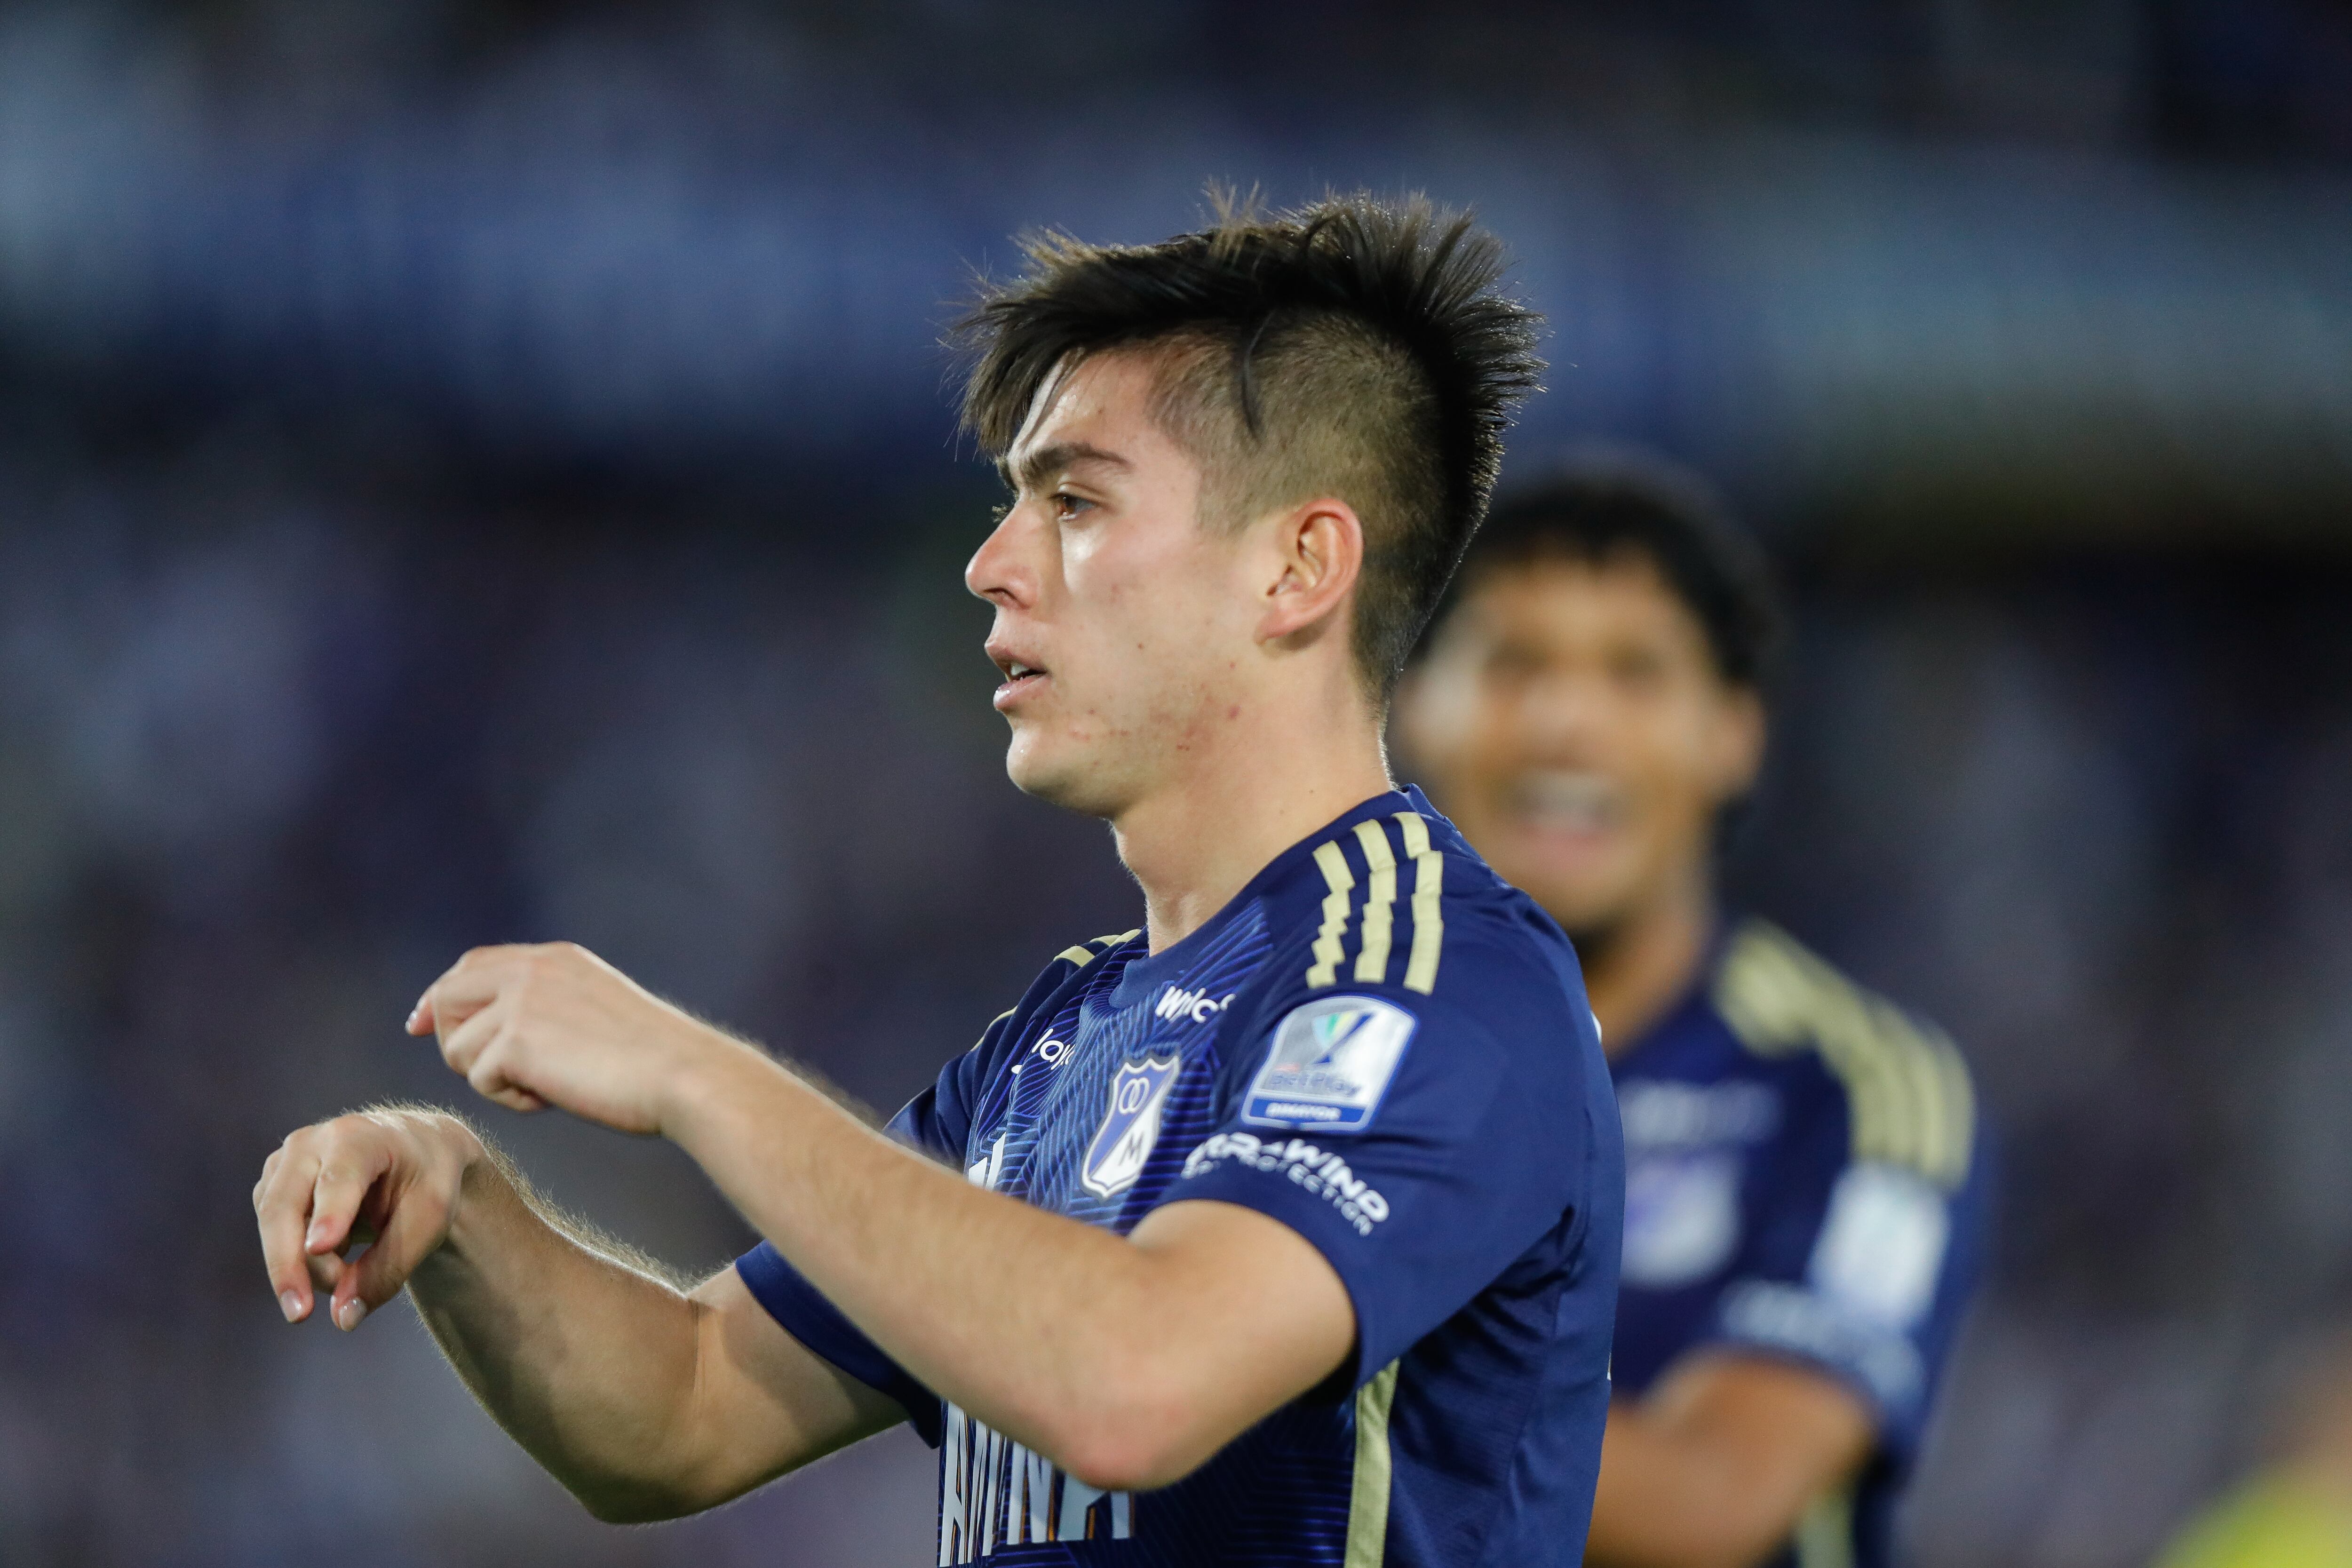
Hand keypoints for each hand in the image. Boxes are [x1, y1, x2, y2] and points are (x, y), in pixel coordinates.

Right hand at [253, 1107, 480, 1330]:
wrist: (416, 1151)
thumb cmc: (426, 1179)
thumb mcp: (429, 1220)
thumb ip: (388, 1269)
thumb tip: (343, 1319)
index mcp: (360, 1137)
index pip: (340, 1177)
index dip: (330, 1213)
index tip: (322, 1248)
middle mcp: (310, 1143)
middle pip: (284, 1207)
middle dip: (288, 1263)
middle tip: (300, 1315)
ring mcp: (283, 1165)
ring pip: (276, 1229)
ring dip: (309, 1267)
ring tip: (352, 1271)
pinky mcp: (271, 1188)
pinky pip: (275, 1237)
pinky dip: (303, 1260)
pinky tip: (339, 1252)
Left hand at [408, 942, 727, 1136]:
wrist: (683, 1075)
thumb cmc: (653, 1061)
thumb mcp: (596, 1012)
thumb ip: (550, 1007)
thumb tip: (500, 1035)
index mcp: (556, 958)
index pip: (474, 965)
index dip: (442, 996)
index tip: (420, 1024)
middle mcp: (532, 969)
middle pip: (447, 996)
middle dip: (452, 1039)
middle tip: (490, 1074)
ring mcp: (521, 1001)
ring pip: (457, 1047)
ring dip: (490, 1078)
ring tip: (542, 1089)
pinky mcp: (515, 1039)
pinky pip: (479, 1078)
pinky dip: (509, 1099)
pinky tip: (551, 1098)